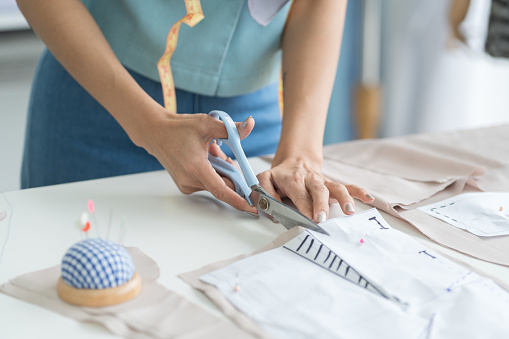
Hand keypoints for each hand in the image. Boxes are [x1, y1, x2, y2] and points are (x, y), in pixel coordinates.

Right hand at [142, 111, 257, 213]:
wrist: (156, 133)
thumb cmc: (179, 128)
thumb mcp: (207, 123)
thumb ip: (231, 128)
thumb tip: (250, 124)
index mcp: (196, 167)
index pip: (221, 190)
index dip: (238, 199)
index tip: (251, 207)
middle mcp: (190, 180)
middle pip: (223, 184)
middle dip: (229, 170)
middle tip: (219, 151)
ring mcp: (186, 185)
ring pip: (216, 183)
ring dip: (220, 170)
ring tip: (207, 151)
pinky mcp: (185, 186)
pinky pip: (207, 183)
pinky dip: (211, 173)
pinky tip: (202, 159)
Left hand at [257, 155, 374, 222]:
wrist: (295, 159)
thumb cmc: (280, 175)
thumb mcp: (265, 179)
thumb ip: (263, 193)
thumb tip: (270, 210)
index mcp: (293, 180)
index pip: (299, 195)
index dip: (303, 207)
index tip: (306, 220)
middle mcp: (311, 180)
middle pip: (318, 191)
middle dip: (321, 205)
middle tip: (321, 219)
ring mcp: (323, 182)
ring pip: (336, 187)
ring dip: (344, 199)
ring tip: (349, 211)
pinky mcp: (332, 184)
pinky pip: (347, 186)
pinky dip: (358, 191)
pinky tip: (368, 198)